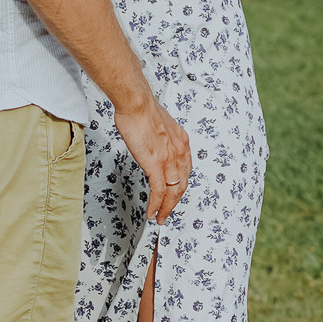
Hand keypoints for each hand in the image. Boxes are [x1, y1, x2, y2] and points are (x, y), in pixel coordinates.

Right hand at [112, 92, 191, 222]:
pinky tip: (152, 213)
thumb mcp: (159, 125)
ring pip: (173, 192)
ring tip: (160, 218)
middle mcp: (180, 152)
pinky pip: (158, 191)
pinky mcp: (156, 164)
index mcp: (182, 142)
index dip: (180, 185)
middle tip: (168, 212)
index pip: (185, 170)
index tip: (174, 193)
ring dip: (167, 208)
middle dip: (175, 202)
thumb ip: (160, 138)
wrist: (137, 104)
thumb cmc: (142, 110)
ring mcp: (169, 160)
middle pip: (182, 184)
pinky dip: (156, 205)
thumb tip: (154, 144)